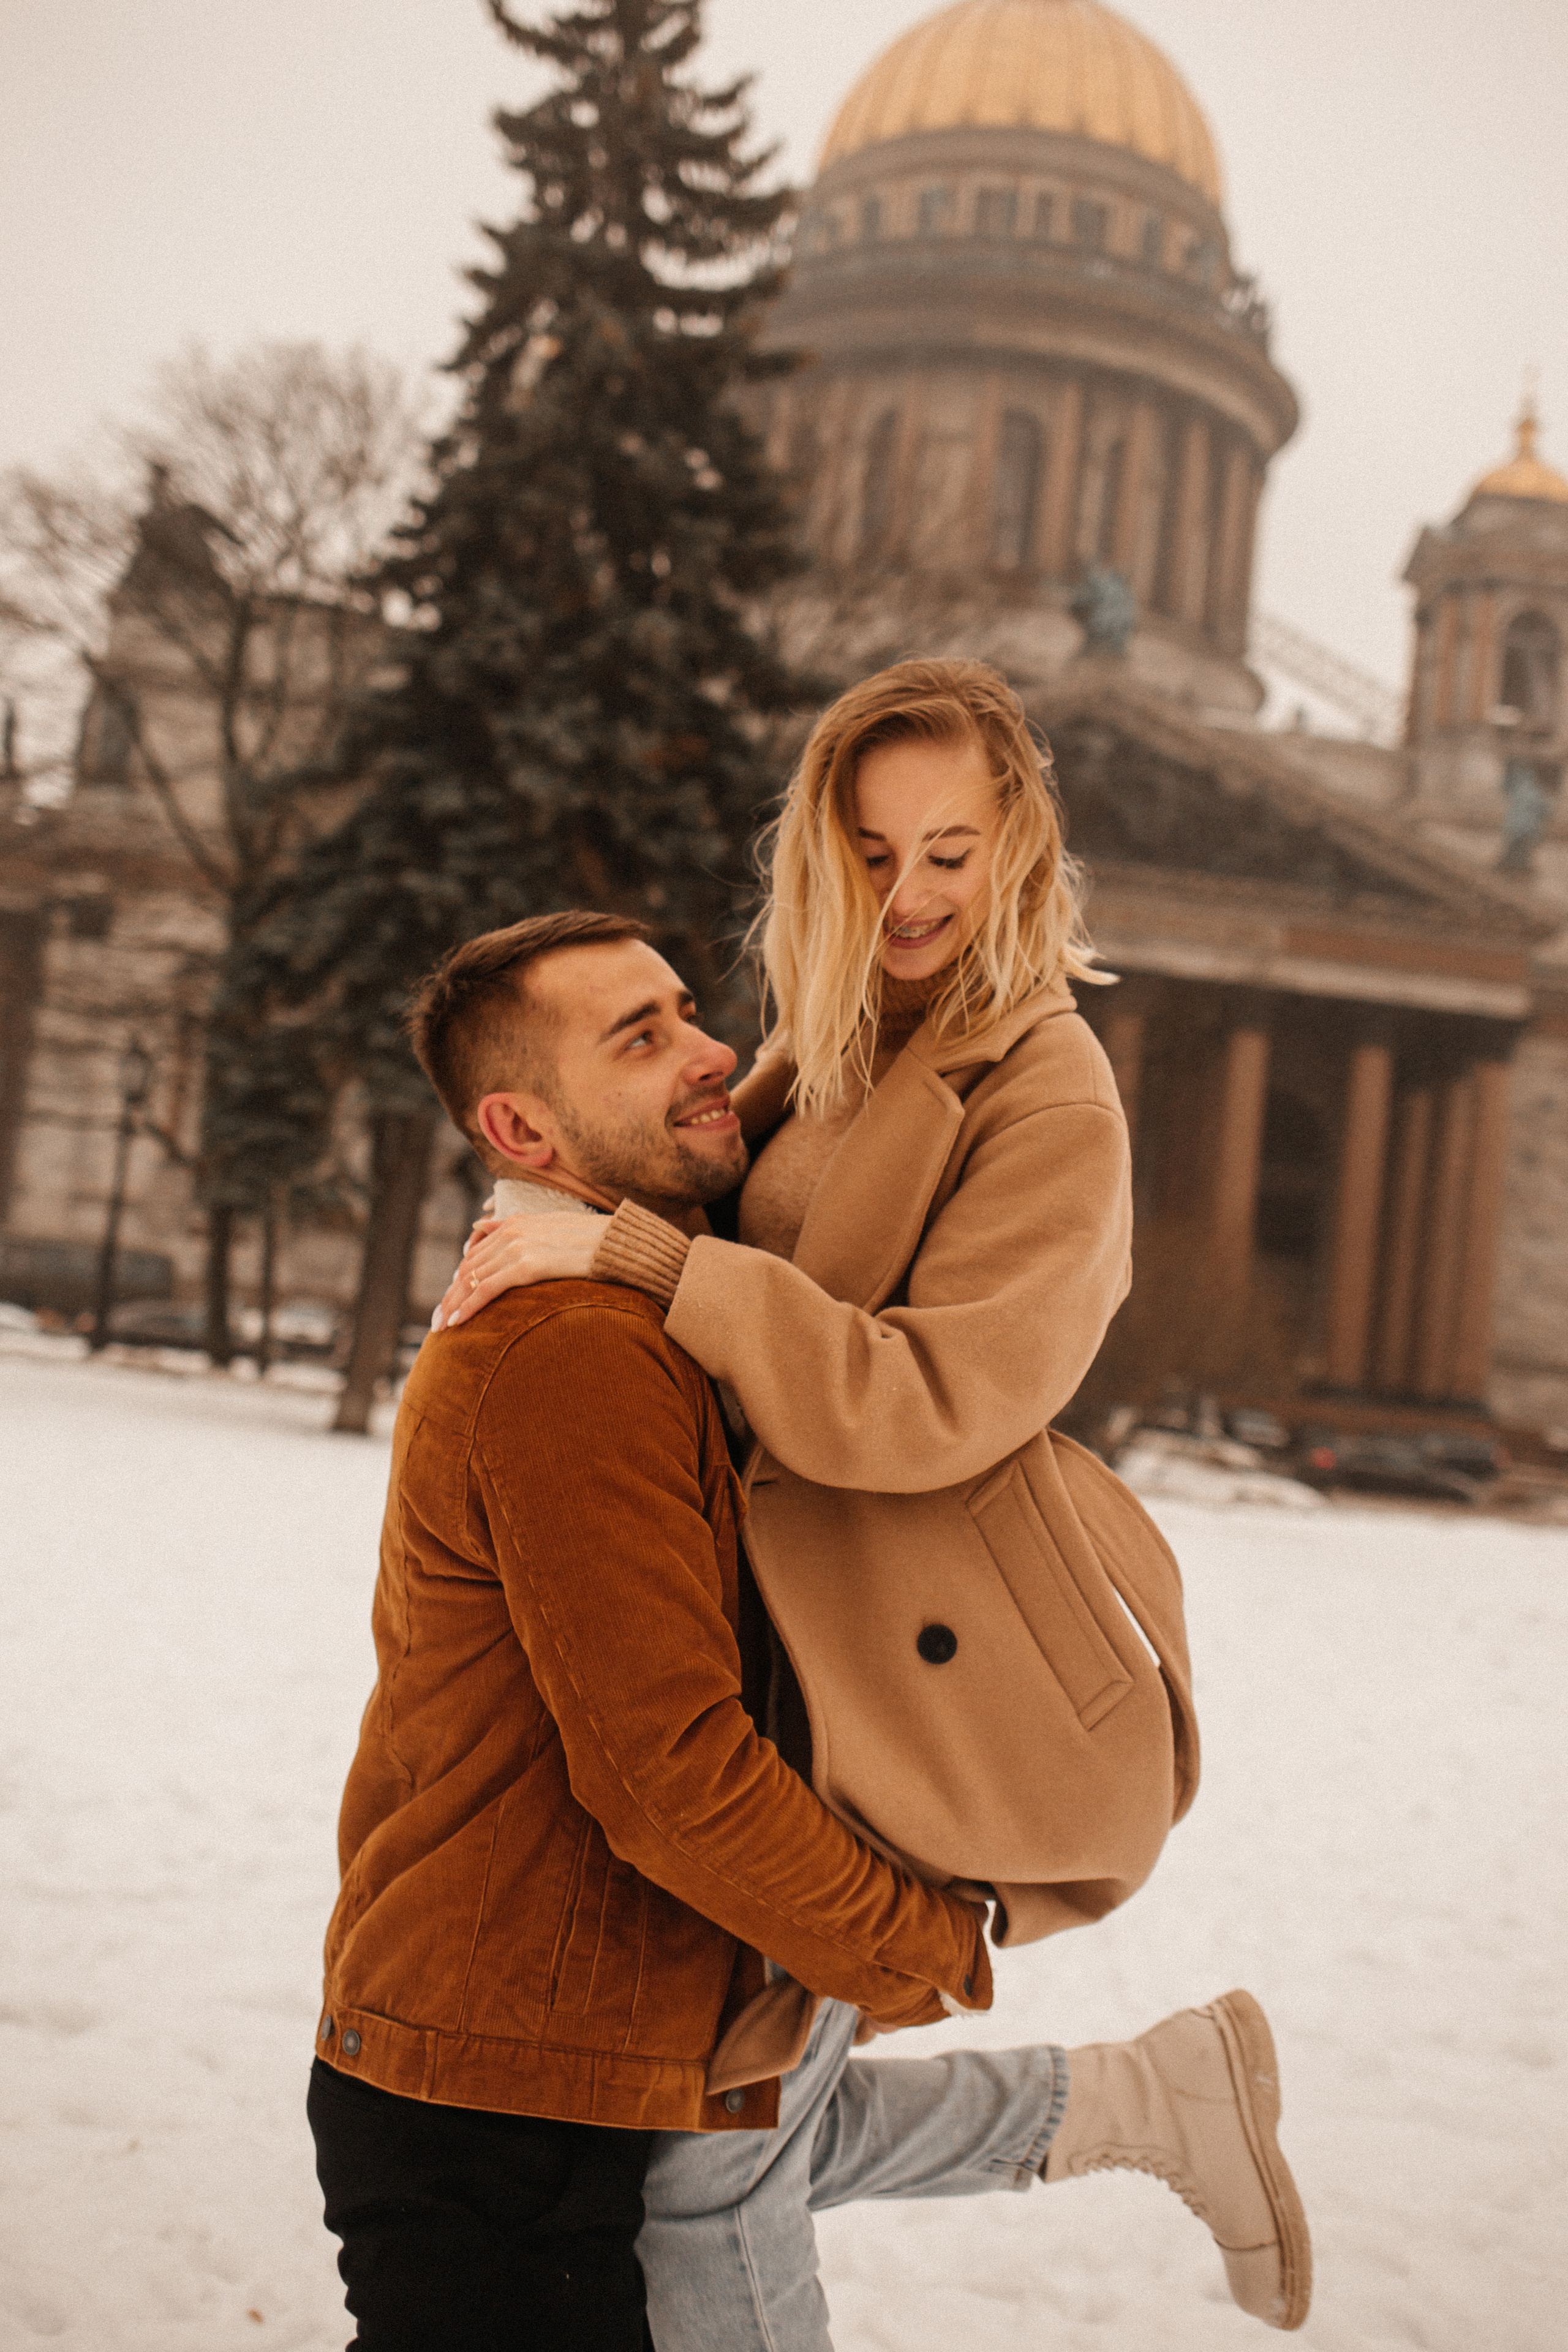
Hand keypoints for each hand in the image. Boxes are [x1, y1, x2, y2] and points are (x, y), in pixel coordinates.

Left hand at [433, 1212, 602, 1328]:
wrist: (620, 1244)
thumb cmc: (595, 1242)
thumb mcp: (554, 1228)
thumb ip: (521, 1230)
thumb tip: (484, 1228)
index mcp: (517, 1222)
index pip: (476, 1253)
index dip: (459, 1279)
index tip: (450, 1299)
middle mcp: (512, 1232)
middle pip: (469, 1267)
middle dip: (450, 1294)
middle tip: (438, 1319)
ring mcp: (518, 1247)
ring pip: (472, 1279)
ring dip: (452, 1304)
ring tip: (442, 1326)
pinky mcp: (527, 1265)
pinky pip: (486, 1288)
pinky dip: (468, 1305)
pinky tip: (457, 1322)